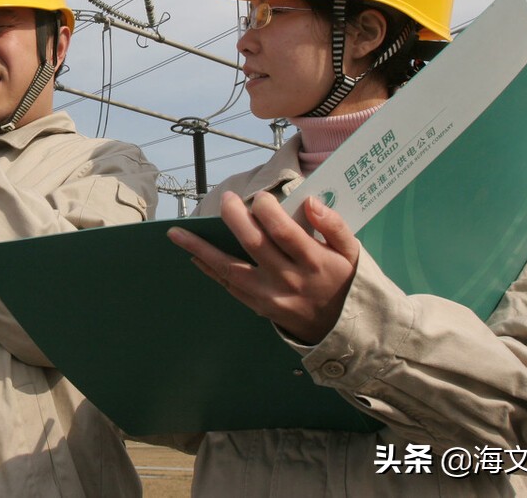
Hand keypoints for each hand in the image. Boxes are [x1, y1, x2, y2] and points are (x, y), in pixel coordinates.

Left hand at [167, 190, 359, 343]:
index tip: (260, 197)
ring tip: (175, 233)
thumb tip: (309, 201)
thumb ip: (334, 225)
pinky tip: (192, 254)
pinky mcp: (258, 306)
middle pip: (252, 244)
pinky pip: (228, 286)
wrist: (341, 330)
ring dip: (199, 249)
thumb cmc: (343, 281)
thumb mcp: (352, 252)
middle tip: (226, 199)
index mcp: (313, 262)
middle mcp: (288, 279)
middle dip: (234, 217)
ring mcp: (269, 296)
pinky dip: (209, 269)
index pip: (283, 231)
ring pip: (229, 268)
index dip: (266, 210)